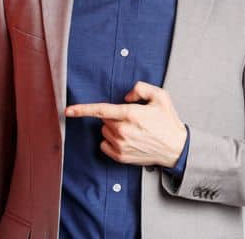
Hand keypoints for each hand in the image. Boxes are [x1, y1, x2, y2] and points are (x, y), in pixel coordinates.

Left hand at [65, 81, 187, 167]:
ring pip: (105, 131)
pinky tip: (127, 140)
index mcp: (130, 114)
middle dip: (114, 116)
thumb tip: (125, 97)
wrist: (176, 148)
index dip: (82, 109)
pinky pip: (105, 145)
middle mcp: (123, 131)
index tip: (68, 110)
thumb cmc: (168, 122)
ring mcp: (121, 145)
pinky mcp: (120, 156)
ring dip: (113, 128)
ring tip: (133, 130)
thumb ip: (141, 88)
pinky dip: (112, 141)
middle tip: (133, 119)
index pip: (101, 110)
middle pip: (104, 119)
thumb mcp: (160, 96)